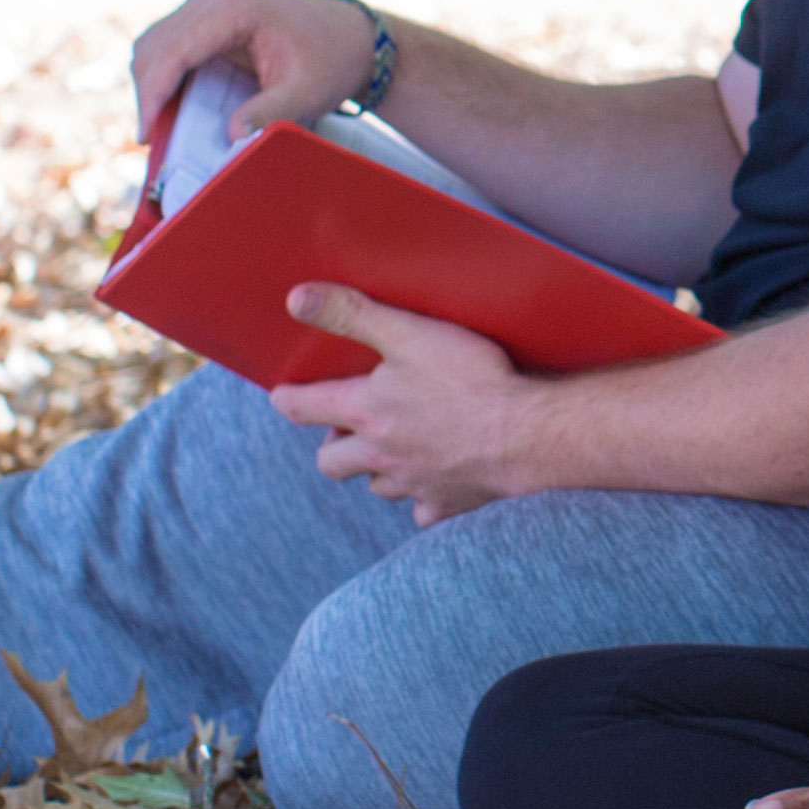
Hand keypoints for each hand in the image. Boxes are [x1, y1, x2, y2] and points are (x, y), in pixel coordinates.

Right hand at [127, 0, 377, 138]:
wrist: (351, 36)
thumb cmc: (331, 61)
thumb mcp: (306, 94)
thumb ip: (270, 114)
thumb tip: (232, 137)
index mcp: (235, 7)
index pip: (174, 51)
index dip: (153, 95)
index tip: (146, 134)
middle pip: (154, 47)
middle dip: (147, 95)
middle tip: (152, 139)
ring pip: (153, 44)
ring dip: (150, 85)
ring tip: (159, 127)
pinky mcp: (205, 12)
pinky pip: (168, 44)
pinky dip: (162, 76)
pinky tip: (171, 107)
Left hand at [265, 286, 552, 525]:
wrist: (524, 433)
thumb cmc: (469, 378)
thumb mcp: (409, 332)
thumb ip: (353, 314)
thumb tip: (296, 299)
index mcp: (365, 411)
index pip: (305, 407)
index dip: (289, 399)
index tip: (284, 396)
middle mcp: (379, 454)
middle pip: (331, 463)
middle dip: (331, 445)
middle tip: (346, 427)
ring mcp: (413, 482)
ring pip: (375, 486)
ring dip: (375, 469)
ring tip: (391, 449)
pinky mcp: (447, 502)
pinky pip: (421, 508)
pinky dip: (422, 497)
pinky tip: (434, 481)